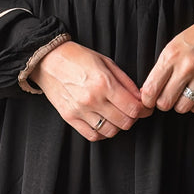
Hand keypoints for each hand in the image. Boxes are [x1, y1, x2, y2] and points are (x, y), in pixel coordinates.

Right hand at [31, 41, 150, 141]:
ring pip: (110, 131)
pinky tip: (103, 123)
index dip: (144, 110)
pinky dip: (102, 133)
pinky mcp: (69, 117)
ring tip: (116, 116)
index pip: (133, 108)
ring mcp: (80, 110)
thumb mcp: (106, 62)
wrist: (48, 60)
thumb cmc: (78, 58)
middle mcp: (92, 99)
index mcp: (104, 83)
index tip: (144, 108)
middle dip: (133, 118)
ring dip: (118, 126)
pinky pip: (92, 135)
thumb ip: (125, 82)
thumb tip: (140, 98)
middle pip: (125, 122)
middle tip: (131, 111)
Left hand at [140, 11, 193, 113]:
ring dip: (180, 104)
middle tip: (166, 97)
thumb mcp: (173, 45)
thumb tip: (148, 90)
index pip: (150, 89)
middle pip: (165, 102)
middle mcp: (186, 67)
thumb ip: (161, 68)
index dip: (147, 99)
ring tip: (182, 96)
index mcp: (171, 55)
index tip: (149, 100)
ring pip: (182, 107)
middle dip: (163, 103)